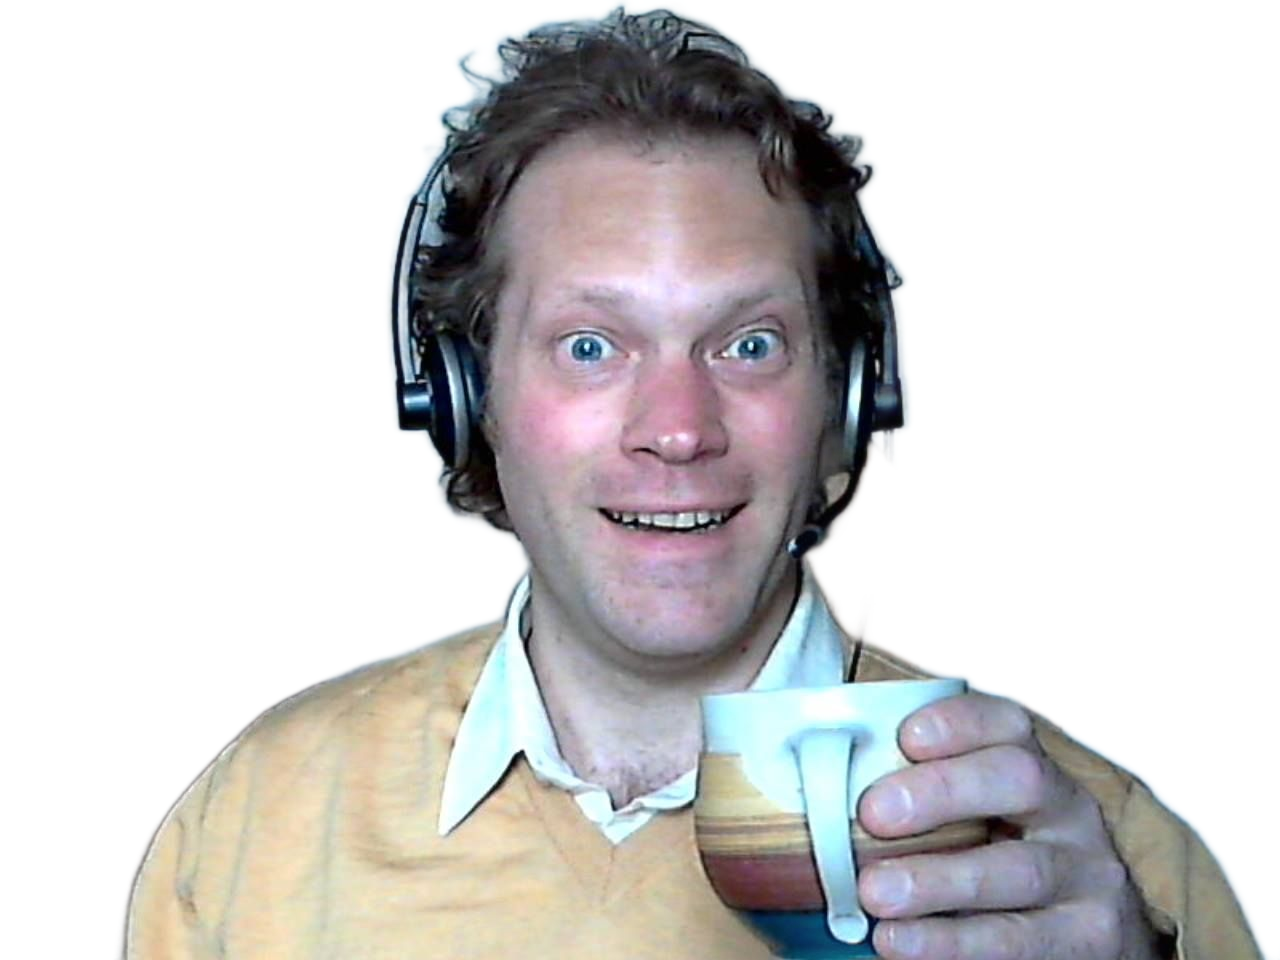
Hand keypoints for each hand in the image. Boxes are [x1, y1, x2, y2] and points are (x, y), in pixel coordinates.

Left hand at [856, 693, 1162, 959]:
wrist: (1081, 936)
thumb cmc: (998, 860)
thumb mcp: (973, 818)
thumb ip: (919, 797)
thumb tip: (826, 788)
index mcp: (1032, 767)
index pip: (1006, 722)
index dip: (958, 722)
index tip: (906, 736)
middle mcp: (1067, 810)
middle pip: (1016, 779)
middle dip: (942, 790)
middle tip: (874, 814)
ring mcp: (1085, 875)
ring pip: (1017, 869)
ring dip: (937, 880)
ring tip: (874, 893)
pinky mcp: (1087, 939)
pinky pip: (1018, 941)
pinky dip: (952, 943)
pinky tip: (900, 941)